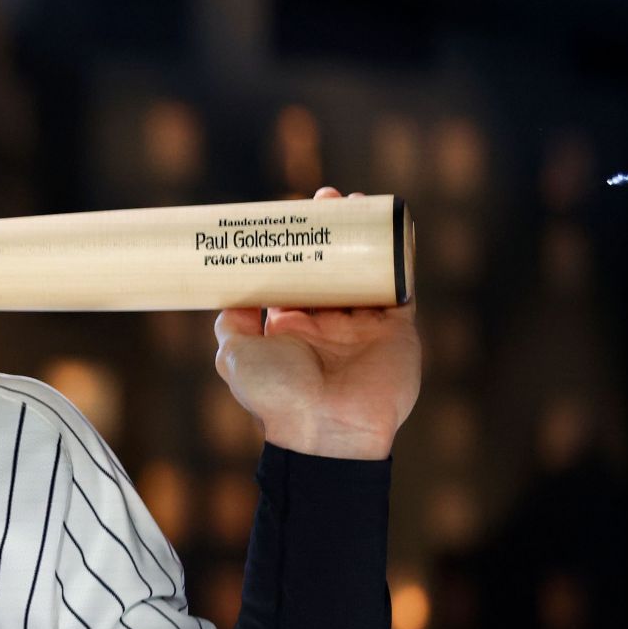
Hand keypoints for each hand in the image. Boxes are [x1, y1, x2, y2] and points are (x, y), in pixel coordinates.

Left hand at [211, 188, 421, 459]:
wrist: (328, 430)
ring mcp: (364, 324)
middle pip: (330, 266)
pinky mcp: (397, 327)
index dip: (292, 246)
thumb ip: (231, 322)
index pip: (292, 276)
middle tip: (324, 199)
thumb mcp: (234, 355)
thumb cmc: (277, 394)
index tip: (289, 215)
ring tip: (353, 202)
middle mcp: (327, 324)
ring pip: (364, 268)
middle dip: (329, 231)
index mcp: (290, 328)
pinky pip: (401, 282)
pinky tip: (392, 225)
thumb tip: (227, 293)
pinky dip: (399, 254)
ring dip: (361, 235)